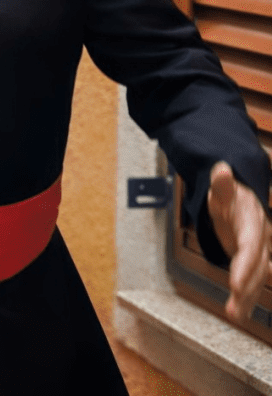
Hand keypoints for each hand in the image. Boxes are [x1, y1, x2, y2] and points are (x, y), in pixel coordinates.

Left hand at [207, 161, 270, 321]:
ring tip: (235, 315)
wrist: (242, 201)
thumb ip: (222, 183)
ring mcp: (260, 253)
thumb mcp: (222, 188)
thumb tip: (221, 169)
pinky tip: (240, 312)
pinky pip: (253, 280)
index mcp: (253, 223)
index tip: (235, 282)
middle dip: (246, 286)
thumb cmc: (230, 196)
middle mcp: (261, 240)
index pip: (251, 247)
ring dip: (247, 298)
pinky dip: (246, 297)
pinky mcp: (254, 262)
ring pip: (257, 278)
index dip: (245, 265)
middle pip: (257, 267)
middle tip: (234, 303)